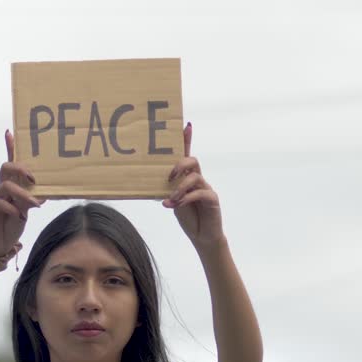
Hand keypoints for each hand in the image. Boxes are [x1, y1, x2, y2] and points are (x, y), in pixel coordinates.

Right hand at [0, 129, 44, 257]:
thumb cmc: (12, 226)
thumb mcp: (25, 210)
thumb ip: (31, 198)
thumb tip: (45, 191)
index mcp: (10, 185)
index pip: (10, 162)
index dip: (10, 146)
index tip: (10, 132)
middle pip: (6, 167)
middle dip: (21, 168)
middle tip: (35, 179)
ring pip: (6, 185)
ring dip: (23, 194)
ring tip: (34, 205)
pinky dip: (12, 207)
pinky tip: (19, 216)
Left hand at [163, 122, 225, 247]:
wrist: (202, 236)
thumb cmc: (187, 216)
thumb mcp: (172, 199)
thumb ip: (166, 189)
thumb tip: (148, 180)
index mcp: (187, 177)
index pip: (187, 154)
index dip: (187, 139)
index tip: (186, 125)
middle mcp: (198, 179)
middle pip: (192, 160)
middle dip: (179, 165)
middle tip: (169, 177)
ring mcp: (206, 188)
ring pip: (195, 177)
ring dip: (180, 187)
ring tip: (172, 199)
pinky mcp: (212, 199)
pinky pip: (200, 193)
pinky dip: (185, 198)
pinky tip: (173, 205)